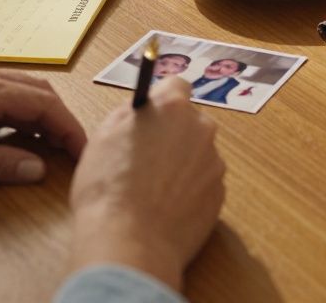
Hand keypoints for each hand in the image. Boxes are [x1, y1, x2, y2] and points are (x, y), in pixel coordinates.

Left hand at [0, 63, 86, 182]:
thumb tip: (36, 169)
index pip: (43, 105)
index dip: (68, 129)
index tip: (82, 151)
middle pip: (40, 92)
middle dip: (61, 121)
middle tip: (72, 151)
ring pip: (24, 88)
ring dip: (43, 114)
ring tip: (50, 145)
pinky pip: (5, 90)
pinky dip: (22, 109)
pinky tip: (17, 132)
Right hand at [69, 79, 225, 292]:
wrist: (129, 241)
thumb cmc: (109, 186)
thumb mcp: (105, 135)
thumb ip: (133, 114)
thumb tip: (145, 110)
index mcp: (172, 107)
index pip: (176, 84)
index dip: (161, 102)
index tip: (150, 117)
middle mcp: (201, 128)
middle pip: (190, 121)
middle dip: (172, 134)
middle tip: (145, 158)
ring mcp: (214, 162)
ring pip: (197, 154)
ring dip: (182, 164)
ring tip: (152, 190)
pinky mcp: (220, 194)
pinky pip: (203, 183)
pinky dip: (189, 191)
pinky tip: (165, 208)